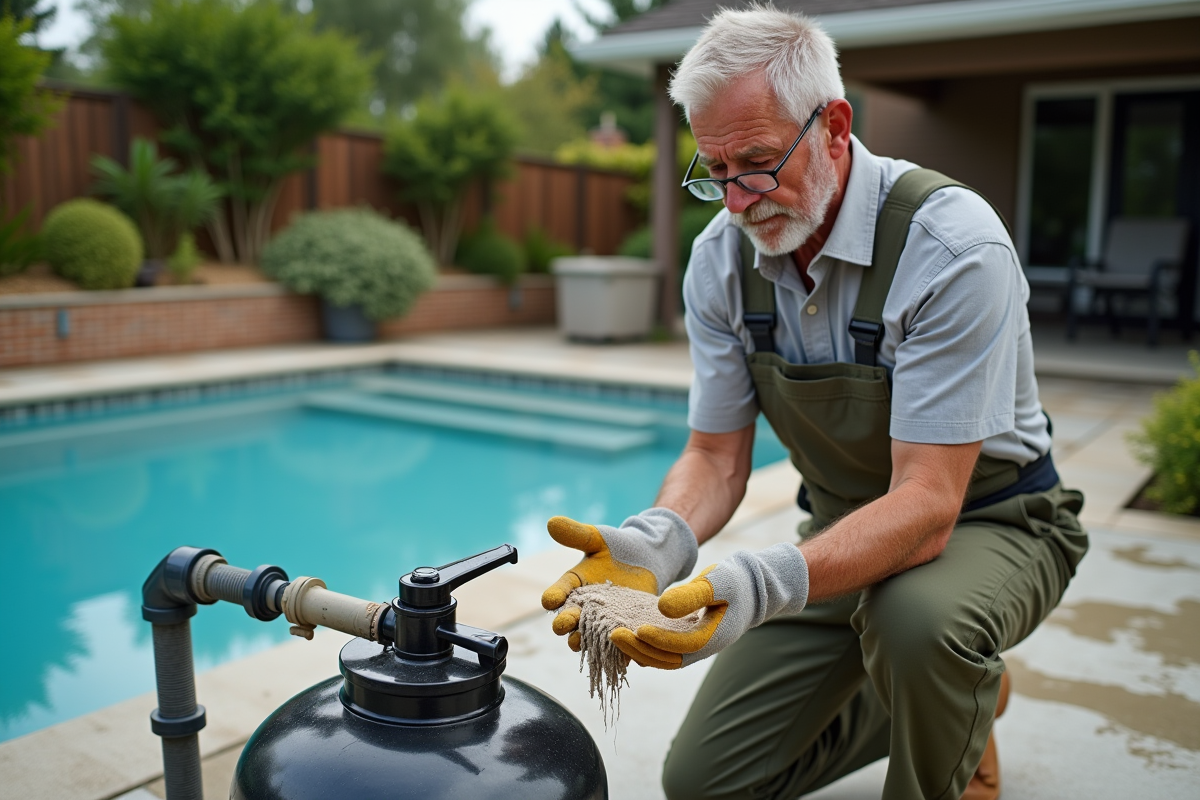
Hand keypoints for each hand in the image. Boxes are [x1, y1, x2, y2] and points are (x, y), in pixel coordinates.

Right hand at [541, 509, 697, 650]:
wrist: (646, 559)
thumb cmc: (617, 547)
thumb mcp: (597, 539)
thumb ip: (576, 534)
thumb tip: (551, 522)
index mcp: (572, 585)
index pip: (557, 592)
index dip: (552, 597)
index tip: (549, 601)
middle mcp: (582, 606)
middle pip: (569, 618)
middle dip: (564, 622)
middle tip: (563, 624)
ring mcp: (601, 621)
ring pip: (588, 636)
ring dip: (584, 641)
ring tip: (581, 642)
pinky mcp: (621, 630)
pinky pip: (617, 645)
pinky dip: (616, 651)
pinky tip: (619, 654)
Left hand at [611, 543, 808, 668]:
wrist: (748, 588)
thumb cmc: (734, 582)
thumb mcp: (716, 582)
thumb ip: (692, 595)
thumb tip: (662, 607)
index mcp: (713, 637)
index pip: (682, 645)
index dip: (659, 640)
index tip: (637, 628)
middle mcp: (701, 648)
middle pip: (666, 659)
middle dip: (638, 649)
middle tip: (613, 634)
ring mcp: (692, 647)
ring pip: (661, 658)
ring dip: (637, 651)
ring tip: (613, 636)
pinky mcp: (683, 640)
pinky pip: (660, 649)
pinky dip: (642, 645)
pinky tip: (623, 633)